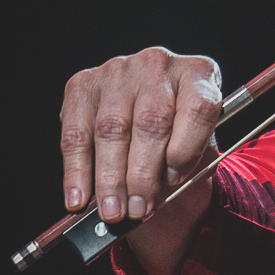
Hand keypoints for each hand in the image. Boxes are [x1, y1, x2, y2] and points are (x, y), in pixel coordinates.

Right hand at [60, 47, 222, 222]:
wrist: (150, 112)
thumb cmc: (178, 135)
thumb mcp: (196, 146)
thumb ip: (183, 168)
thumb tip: (151, 201)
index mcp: (198, 73)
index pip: (199, 108)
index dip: (186, 149)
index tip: (174, 180)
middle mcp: (159, 64)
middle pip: (151, 121)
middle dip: (142, 174)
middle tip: (137, 208)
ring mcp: (119, 70)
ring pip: (112, 129)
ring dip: (109, 177)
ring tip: (112, 210)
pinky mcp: (83, 84)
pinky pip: (76, 132)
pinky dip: (76, 170)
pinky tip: (79, 196)